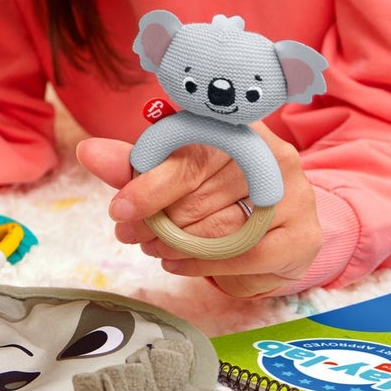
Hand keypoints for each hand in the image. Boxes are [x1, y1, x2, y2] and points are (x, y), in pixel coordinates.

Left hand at [75, 124, 321, 296]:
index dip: (150, 182)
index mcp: (238, 125)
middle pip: (202, 193)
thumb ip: (135, 163)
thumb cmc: (218, 190)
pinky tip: (179, 263)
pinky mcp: (301, 236)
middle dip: (156, 219)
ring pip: (219, 227)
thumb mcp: (176, 170)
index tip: (118, 207)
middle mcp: (272, 154)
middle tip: (127, 232)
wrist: (278, 224)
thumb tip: (88, 151)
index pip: (190, 152)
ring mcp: (293, 195)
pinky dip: (203, 265)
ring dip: (175, 244)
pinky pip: (243, 257)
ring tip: (151, 246)